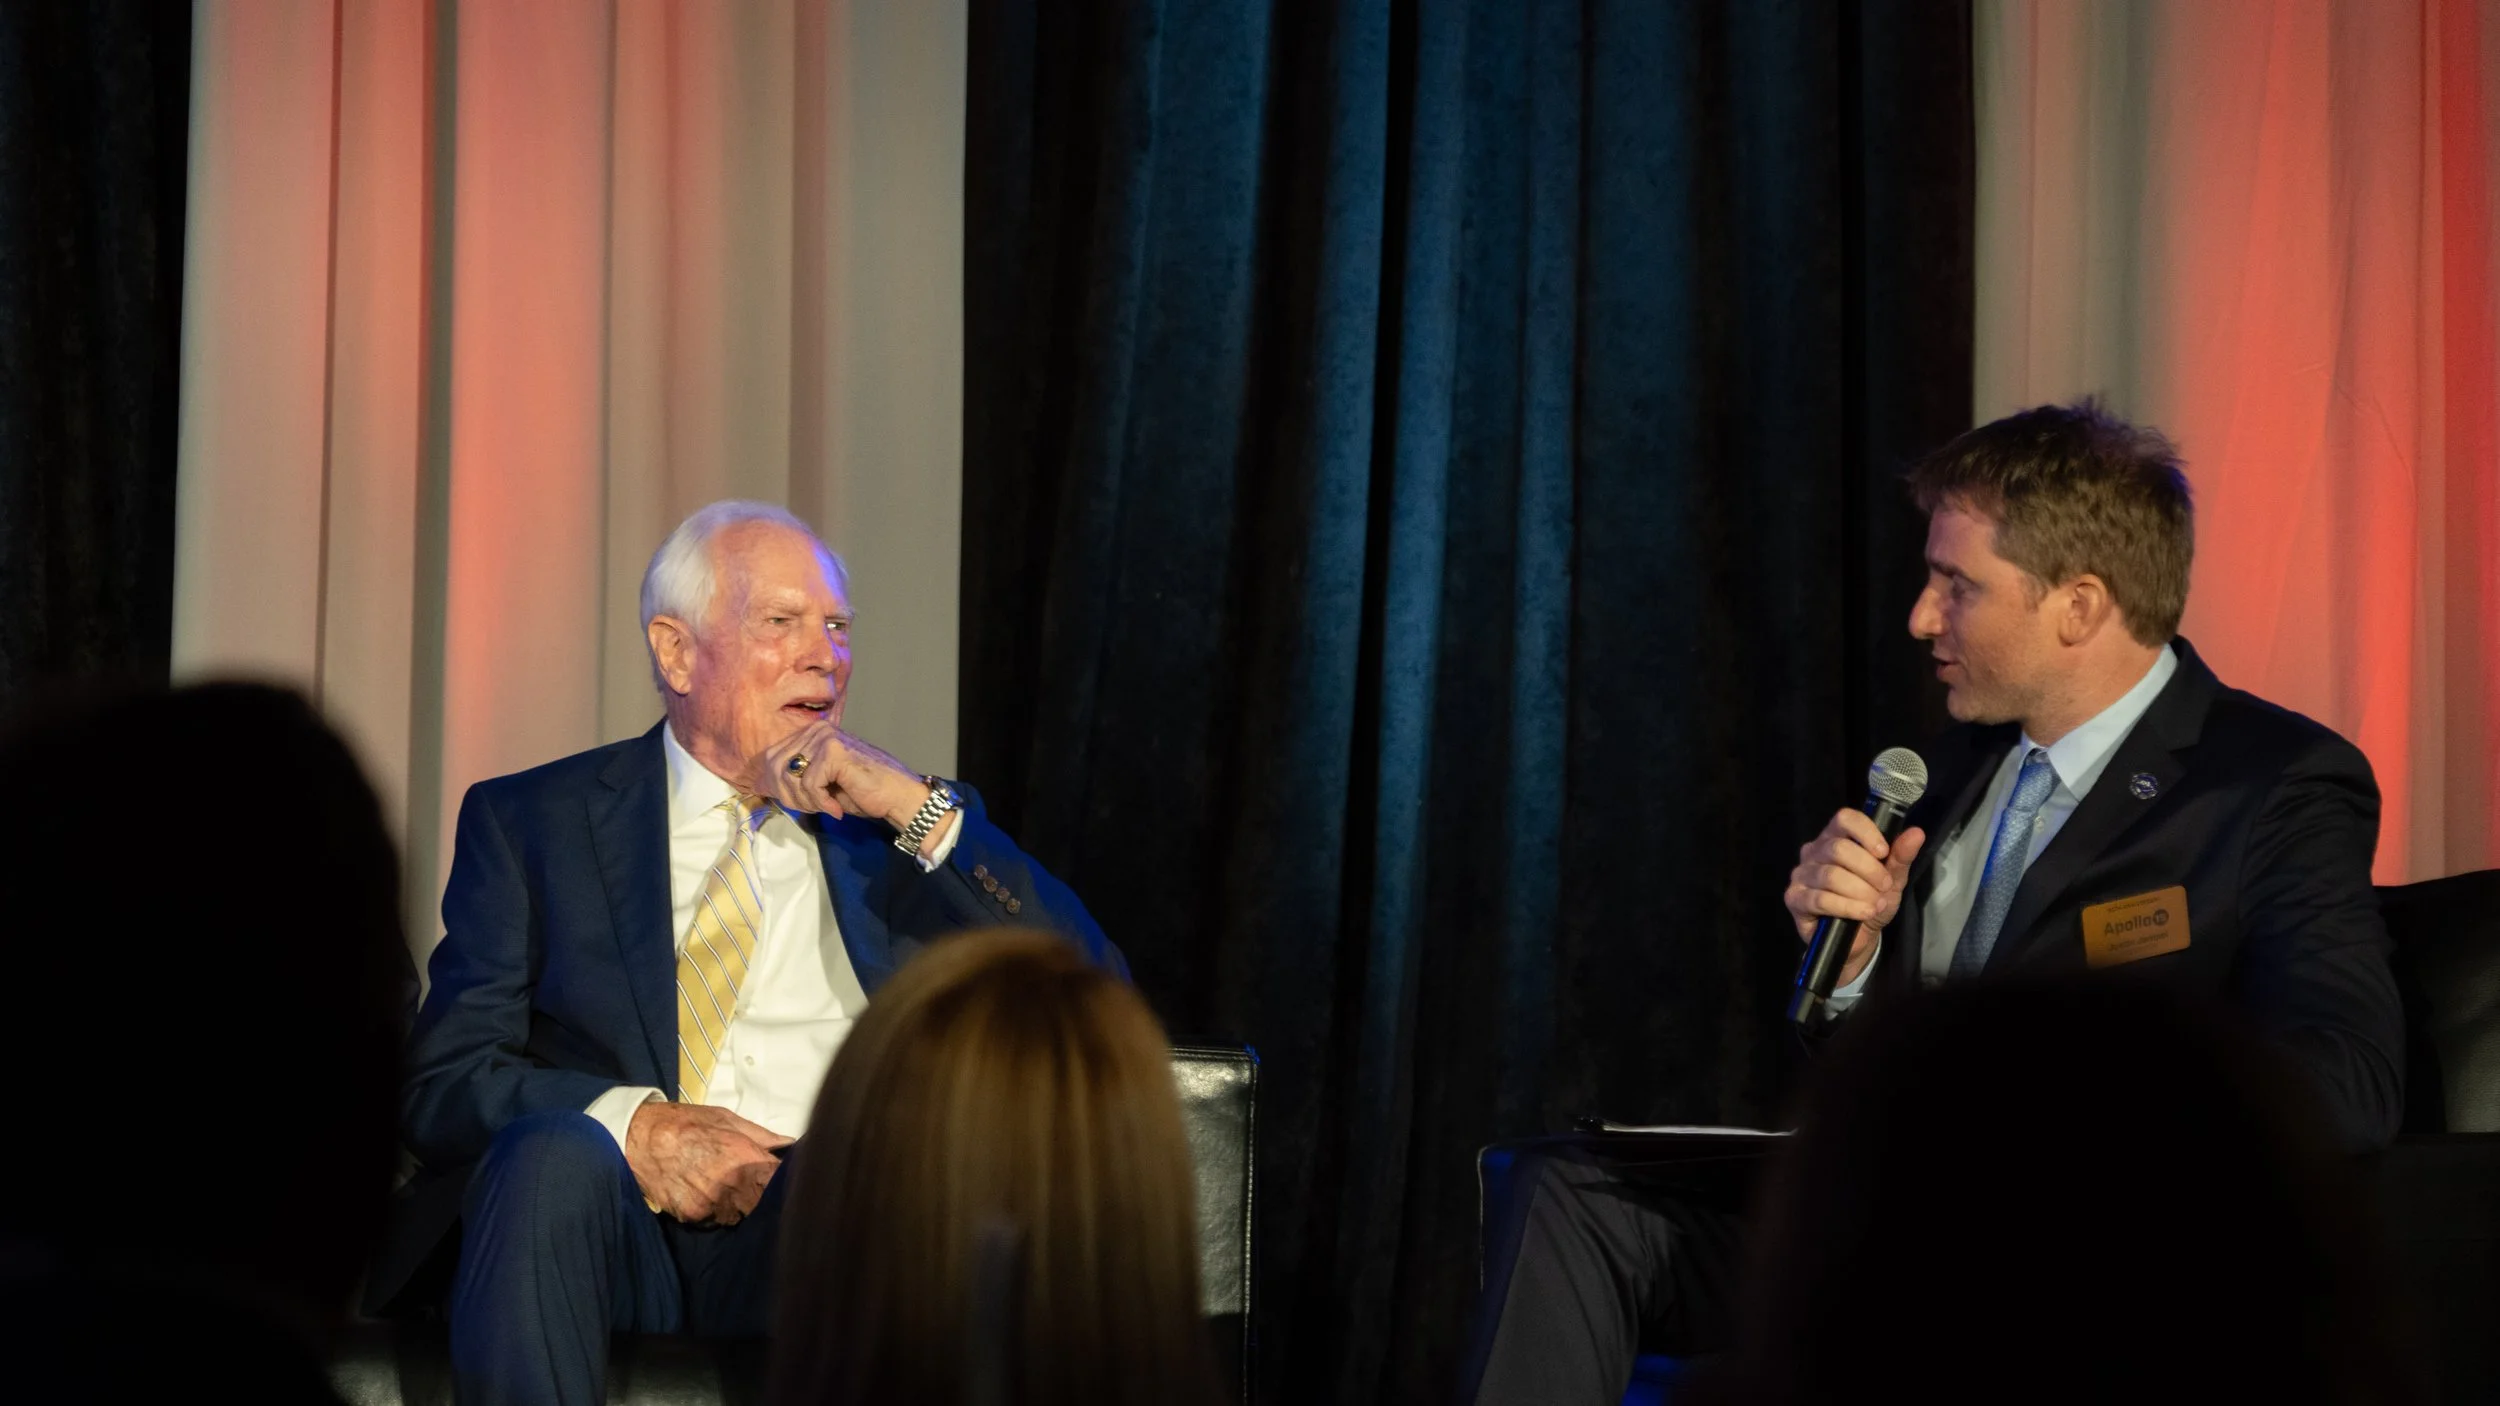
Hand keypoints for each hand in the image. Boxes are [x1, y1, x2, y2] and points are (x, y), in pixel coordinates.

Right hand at [623, 1102, 790, 1224]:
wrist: (638, 1138)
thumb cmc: (686, 1123)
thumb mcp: (726, 1119)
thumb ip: (761, 1136)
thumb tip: (789, 1144)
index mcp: (745, 1157)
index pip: (780, 1181)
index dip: (784, 1181)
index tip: (783, 1178)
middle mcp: (731, 1186)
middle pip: (762, 1204)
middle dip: (761, 1196)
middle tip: (752, 1183)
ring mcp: (711, 1204)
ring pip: (738, 1215)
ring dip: (737, 1206)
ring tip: (723, 1186)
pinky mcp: (692, 1216)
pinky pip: (714, 1220)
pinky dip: (714, 1211)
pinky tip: (703, 1192)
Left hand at [757, 720, 933, 831]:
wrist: (897, 796)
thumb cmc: (862, 791)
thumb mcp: (820, 782)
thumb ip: (794, 776)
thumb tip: (758, 784)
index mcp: (811, 732)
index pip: (772, 757)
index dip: (774, 786)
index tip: (794, 804)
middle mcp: (817, 729)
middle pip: (775, 767)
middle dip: (788, 796)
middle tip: (812, 809)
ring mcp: (826, 738)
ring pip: (790, 776)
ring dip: (805, 801)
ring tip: (826, 807)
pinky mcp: (834, 752)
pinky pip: (809, 785)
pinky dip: (821, 803)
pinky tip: (836, 807)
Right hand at [1783, 810, 1928, 986]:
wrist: (1859, 940)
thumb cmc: (1872, 901)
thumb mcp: (1892, 880)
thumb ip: (1901, 857)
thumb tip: (1916, 833)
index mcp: (1836, 838)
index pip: (1844, 818)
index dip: (1866, 832)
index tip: (1884, 852)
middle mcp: (1814, 851)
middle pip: (1839, 848)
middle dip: (1869, 870)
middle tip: (1884, 887)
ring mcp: (1801, 874)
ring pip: (1831, 875)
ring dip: (1860, 892)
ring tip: (1875, 904)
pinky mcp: (1795, 898)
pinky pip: (1821, 899)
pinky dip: (1847, 907)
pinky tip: (1863, 913)